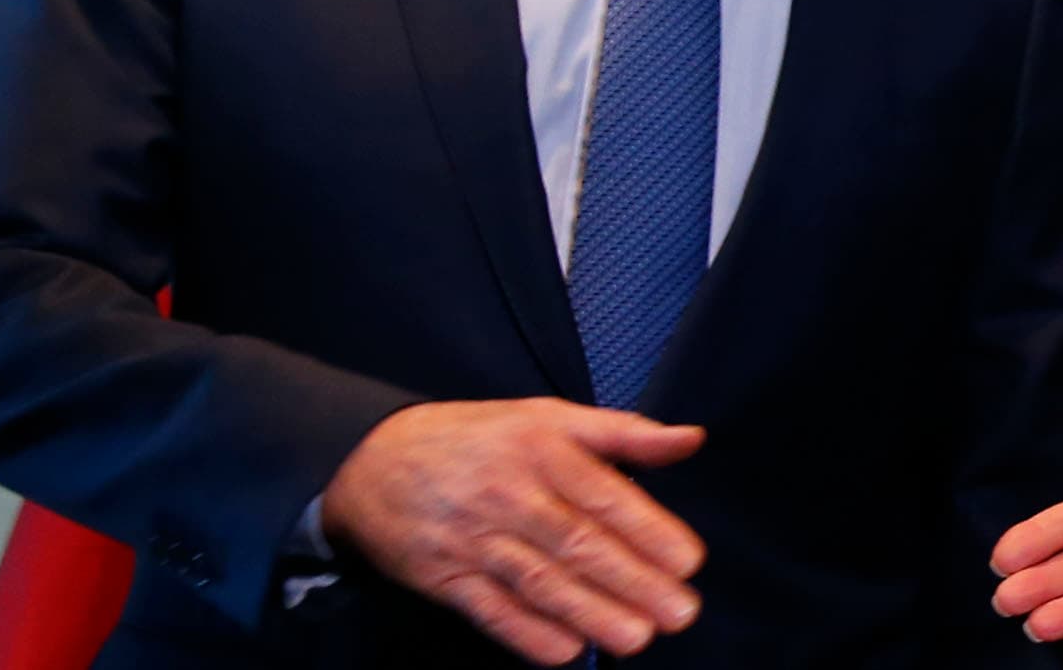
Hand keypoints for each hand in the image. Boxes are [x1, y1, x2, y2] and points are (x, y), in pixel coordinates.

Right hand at [322, 398, 706, 664]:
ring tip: (636, 638)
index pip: (604, 494)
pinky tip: (566, 652)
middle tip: (678, 612)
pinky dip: (526, 633)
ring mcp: (472, 538)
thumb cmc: (479, 438)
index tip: (688, 561)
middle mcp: (509, 493)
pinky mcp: (443, 577)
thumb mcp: (548, 417)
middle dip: (632, 580)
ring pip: (539, 580)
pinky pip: (488, 610)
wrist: (371, 459)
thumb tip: (691, 440)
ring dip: (590, 612)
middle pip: (577, 543)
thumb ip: (624, 432)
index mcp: (541, 448)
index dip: (648, 529)